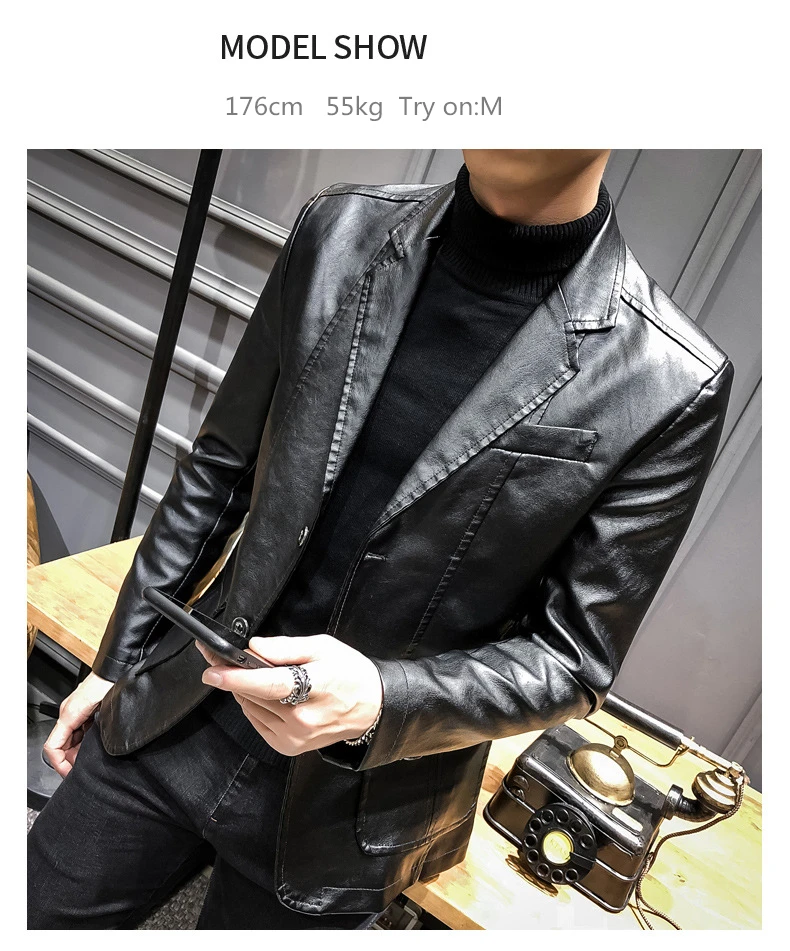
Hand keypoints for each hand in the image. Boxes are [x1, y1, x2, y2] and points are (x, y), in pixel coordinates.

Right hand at [43, 672, 111, 777]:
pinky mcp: (84, 710)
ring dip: (79, 751)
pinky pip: (78, 731)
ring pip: (70, 739)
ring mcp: (76, 712)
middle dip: (71, 759)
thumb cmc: (111, 683)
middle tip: (86, 766)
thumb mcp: (104, 712)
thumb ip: (93, 733)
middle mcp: (69, 713)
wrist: (118, 668)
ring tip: (93, 756)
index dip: (60, 765)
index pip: (52, 747)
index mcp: (69, 715)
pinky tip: (96, 742)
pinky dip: (84, 741)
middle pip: (61, 745)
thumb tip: (89, 753)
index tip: (71, 774)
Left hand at [195, 634, 383, 756]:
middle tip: (221, 659)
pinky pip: (257, 721)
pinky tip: (266, 693)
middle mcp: (302, 719)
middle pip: (254, 696)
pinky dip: (254, 704)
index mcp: (316, 688)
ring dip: (244, 690)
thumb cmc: (351, 673)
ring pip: (251, 708)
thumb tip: (254, 647)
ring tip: (252, 674)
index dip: (238, 678)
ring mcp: (294, 737)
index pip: (270, 685)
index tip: (213, 670)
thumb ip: (286, 648)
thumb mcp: (324, 647)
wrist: (373, 708)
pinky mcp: (288, 747)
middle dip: (234, 676)